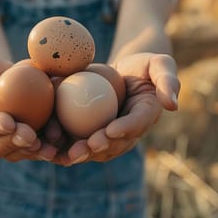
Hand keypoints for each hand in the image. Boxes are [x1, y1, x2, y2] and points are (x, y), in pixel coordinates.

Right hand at [0, 47, 57, 161]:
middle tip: (29, 135)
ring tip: (46, 145)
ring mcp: (6, 137)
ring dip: (31, 151)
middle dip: (12, 143)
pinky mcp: (25, 135)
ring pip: (16, 152)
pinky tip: (59, 140)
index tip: (8, 121)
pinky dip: (47, 146)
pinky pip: (35, 145)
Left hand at [53, 53, 179, 165]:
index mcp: (145, 117)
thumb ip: (168, 81)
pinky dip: (60, 144)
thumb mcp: (161, 65)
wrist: (124, 70)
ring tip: (61, 153)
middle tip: (84, 146)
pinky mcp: (87, 131)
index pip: (137, 125)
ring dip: (76, 153)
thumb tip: (172, 105)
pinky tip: (45, 145)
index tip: (111, 130)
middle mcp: (126, 132)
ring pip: (91, 149)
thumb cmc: (144, 64)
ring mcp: (106, 135)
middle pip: (112, 145)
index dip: (125, 130)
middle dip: (97, 149)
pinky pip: (73, 140)